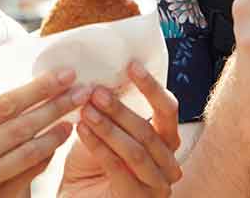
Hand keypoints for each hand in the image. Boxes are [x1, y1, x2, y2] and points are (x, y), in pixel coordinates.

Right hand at [0, 69, 91, 197]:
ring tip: (72, 118)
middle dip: (55, 106)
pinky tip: (55, 144)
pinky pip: (26, 176)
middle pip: (19, 127)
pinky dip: (44, 158)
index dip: (37, 89)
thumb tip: (23, 87)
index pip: (1, 105)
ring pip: (26, 154)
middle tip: (81, 91)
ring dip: (54, 134)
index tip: (64, 75)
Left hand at [59, 62, 181, 197]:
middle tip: (97, 92)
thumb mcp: (103, 133)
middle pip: (151, 131)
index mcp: (166, 144)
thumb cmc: (91, 168)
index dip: (151, 87)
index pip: (168, 111)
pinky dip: (99, 146)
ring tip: (86, 109)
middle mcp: (168, 166)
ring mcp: (156, 187)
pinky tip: (81, 129)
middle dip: (122, 109)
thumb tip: (103, 77)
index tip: (132, 65)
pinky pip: (118, 168)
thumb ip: (110, 111)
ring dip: (109, 126)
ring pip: (136, 150)